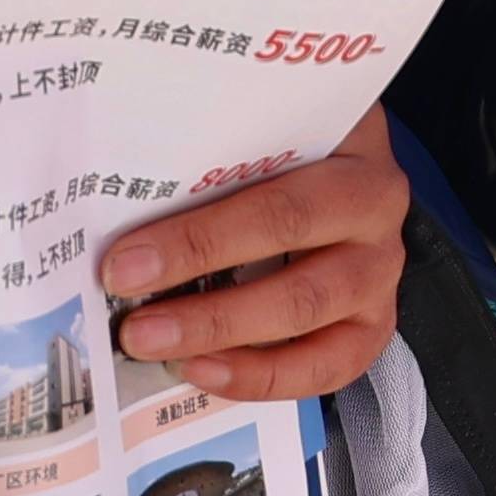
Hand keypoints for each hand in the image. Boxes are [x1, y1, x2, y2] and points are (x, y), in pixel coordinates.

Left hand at [100, 128, 408, 400]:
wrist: (330, 158)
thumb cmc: (278, 140)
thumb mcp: (254, 120)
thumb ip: (204, 149)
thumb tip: (115, 196)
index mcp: (353, 150)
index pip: (278, 203)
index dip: (201, 240)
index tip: (127, 265)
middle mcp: (377, 210)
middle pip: (296, 268)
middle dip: (208, 306)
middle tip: (136, 327)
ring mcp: (380, 272)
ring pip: (310, 317)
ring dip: (225, 338)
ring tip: (158, 347)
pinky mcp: (372, 322)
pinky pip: (326, 366)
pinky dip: (262, 376)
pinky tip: (204, 370)